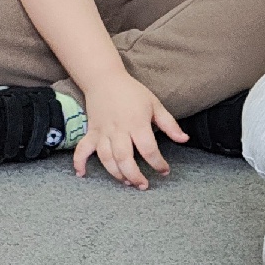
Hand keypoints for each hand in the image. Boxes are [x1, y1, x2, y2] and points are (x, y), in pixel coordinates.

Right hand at [74, 70, 185, 187]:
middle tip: (143, 186)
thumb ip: (170, 125)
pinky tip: (82, 174)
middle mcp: (119, 130)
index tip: (164, 171)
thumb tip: (184, 139)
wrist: (104, 79)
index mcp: (137, 123)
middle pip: (124, 158)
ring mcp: (103, 132)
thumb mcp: (155, 105)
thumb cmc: (132, 92)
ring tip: (126, 182)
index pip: (148, 149)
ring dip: (115, 173)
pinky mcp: (91, 132)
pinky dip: (79, 162)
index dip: (158, 163)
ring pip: (106, 158)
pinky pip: (82, 149)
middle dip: (134, 175)